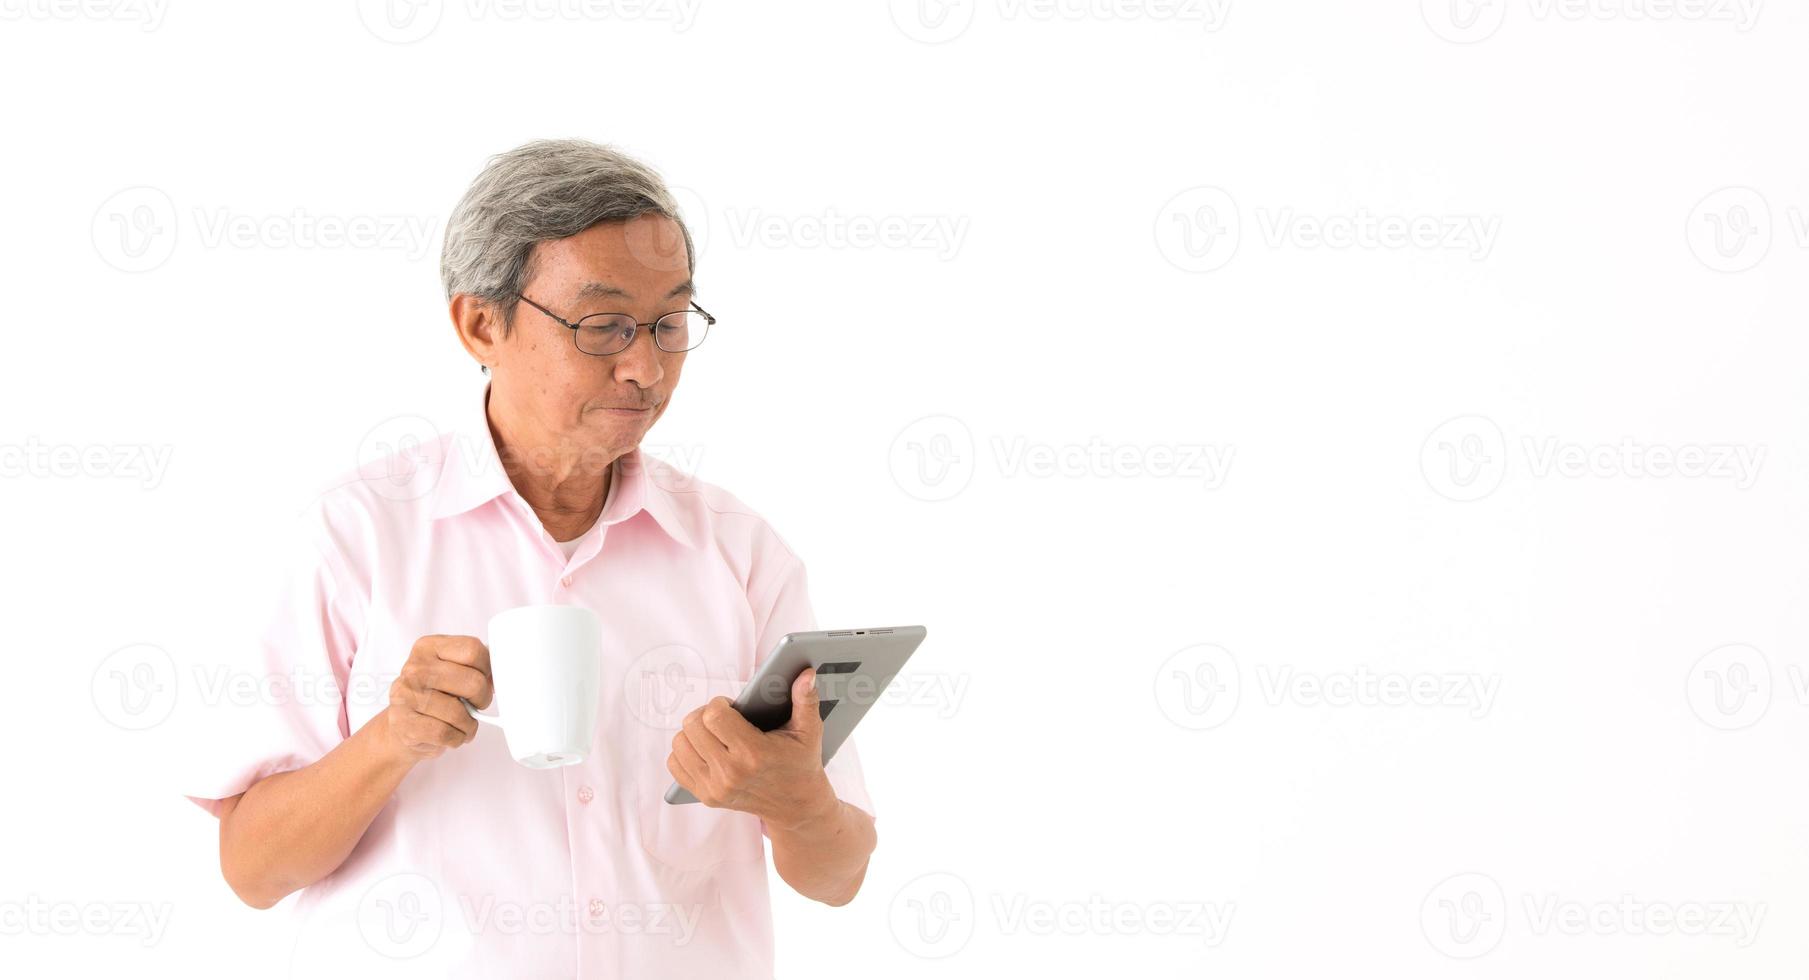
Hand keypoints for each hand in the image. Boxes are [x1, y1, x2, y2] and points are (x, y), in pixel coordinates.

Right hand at [381, 634, 492, 762]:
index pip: (473, 649)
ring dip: (469, 725)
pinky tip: (451, 734)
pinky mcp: (405, 724)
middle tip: (476, 705)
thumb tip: (499, 675)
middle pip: (472, 682)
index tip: (485, 680)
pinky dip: (456, 738)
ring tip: (463, 724)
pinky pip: (446, 733)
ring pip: (460, 713)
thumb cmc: (433, 696)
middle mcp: (414, 669)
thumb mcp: (449, 671)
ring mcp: (406, 696)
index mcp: (428, 647)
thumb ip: (473, 666)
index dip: (487, 668)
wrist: (400, 726)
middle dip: (482, 699)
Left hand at [665, 667, 838, 829]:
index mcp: (754, 754)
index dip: (719, 704)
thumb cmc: (800, 763)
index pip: (714, 716)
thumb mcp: (808, 731)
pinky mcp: (705, 796)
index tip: (731, 706)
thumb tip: (806, 674)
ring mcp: (715, 788)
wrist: (795, 806)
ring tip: (714, 732)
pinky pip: (675, 764)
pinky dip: (686, 752)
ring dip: (693, 732)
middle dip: (705, 714)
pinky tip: (706, 749)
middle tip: (722, 717)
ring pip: (680, 743)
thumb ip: (806, 700)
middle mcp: (730, 773)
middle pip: (692, 726)